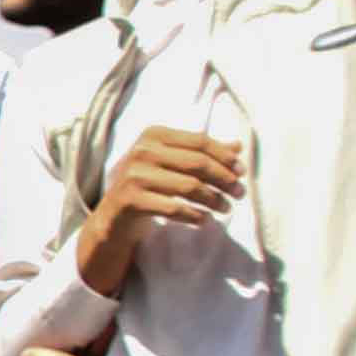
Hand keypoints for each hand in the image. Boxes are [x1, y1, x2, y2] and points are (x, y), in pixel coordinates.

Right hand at [73, 126, 247, 292]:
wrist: (112, 216)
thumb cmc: (147, 185)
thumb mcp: (171, 163)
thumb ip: (200, 153)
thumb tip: (238, 146)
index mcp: (153, 135)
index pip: (200, 142)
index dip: (225, 157)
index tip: (242, 172)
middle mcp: (142, 151)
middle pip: (197, 163)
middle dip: (224, 179)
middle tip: (240, 193)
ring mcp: (134, 175)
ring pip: (189, 186)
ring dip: (214, 199)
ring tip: (226, 208)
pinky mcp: (131, 200)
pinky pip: (174, 208)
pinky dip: (195, 215)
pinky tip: (205, 220)